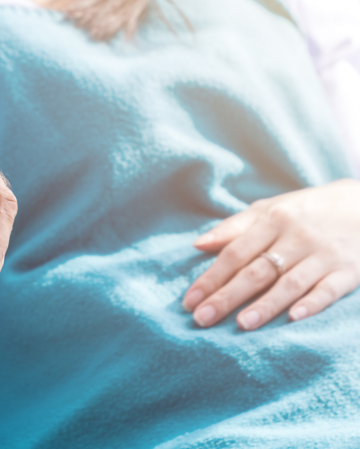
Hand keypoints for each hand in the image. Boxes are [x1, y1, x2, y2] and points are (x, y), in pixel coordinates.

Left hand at [182, 179, 359, 330]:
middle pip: (256, 271)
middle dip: (227, 296)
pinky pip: (329, 289)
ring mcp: (323, 254)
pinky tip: (294, 318)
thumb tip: (198, 244)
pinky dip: (312, 303)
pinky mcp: (349, 270)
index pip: (234, 253)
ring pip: (290, 283)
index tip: (189, 301)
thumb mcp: (270, 209)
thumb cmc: (306, 211)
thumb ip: (234, 227)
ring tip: (241, 324)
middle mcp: (296, 237)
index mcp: (272, 221)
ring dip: (266, 305)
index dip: (210, 278)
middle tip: (202, 319)